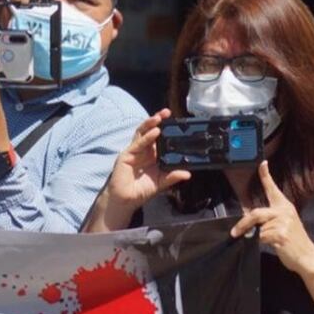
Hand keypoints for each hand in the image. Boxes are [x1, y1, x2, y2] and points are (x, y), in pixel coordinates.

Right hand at [88, 109, 190, 231]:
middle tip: (167, 113)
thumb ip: (172, 177)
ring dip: (150, 124)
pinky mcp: (127, 155)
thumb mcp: (161, 183)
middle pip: (150, 131)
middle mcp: (143, 151)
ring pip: (142, 133)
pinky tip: (154, 132)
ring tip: (159, 117)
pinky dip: (147, 137)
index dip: (165, 129)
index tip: (175, 122)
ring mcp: (134, 151)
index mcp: (151, 155)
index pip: (158, 138)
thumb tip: (188, 173)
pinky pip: (138, 144)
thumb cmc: (140, 191)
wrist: (125, 200)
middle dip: (157, 120)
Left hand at [230, 161, 313, 275]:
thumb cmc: (292, 243)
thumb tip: (248, 221)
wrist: (307, 257)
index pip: (273, 188)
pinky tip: (272, 245)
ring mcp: (284, 222)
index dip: (266, 175)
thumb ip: (268, 221)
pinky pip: (262, 237)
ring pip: (258, 228)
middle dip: (243, 224)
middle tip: (234, 232)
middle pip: (256, 213)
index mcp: (285, 207)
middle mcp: (285, 211)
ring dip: (256, 237)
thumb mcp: (282, 227)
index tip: (262, 164)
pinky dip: (260, 242)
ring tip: (265, 242)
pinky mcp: (281, 233)